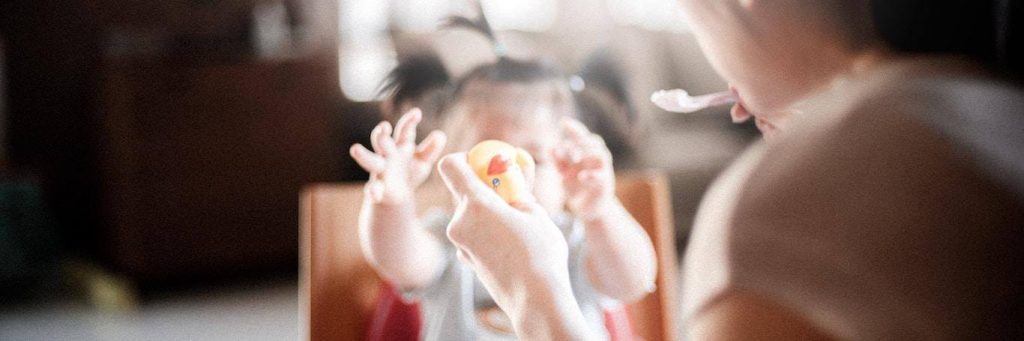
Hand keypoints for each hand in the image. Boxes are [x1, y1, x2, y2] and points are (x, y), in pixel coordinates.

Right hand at [350, 108, 446, 203]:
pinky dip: (373, 191)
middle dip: (381, 134)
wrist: (398, 196)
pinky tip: (375, 193)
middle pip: (381, 142)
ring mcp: (380, 171)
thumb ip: (431, 149)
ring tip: (355, 149)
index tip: (417, 113)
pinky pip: (372, 189)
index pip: (404, 130)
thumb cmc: (410, 172)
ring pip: (370, 161)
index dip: (409, 121)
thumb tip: (440, 135)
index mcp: (400, 146)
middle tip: (383, 127)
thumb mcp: (423, 161)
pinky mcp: (378, 189)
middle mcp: (387, 155)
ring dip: (364, 155)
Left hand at [438, 153, 590, 338]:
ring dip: (488, 209)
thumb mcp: (535, 212)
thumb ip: (519, 189)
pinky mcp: (466, 259)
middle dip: (484, 185)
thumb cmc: (540, 254)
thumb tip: (515, 170)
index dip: (465, 158)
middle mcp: (460, 222)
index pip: (450, 166)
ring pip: (469, 213)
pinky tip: (511, 241)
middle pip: (461, 190)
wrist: (535, 301)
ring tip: (518, 219)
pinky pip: (472, 233)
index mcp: (476, 204)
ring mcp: (460, 243)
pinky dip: (486, 229)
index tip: (485, 163)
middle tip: (510, 190)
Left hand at [553, 118, 616, 221]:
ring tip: (574, 158)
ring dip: (588, 153)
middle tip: (566, 147)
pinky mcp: (605, 185)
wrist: (588, 208)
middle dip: (580, 142)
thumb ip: (558, 161)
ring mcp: (603, 171)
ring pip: (602, 154)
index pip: (583, 136)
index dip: (575, 128)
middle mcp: (596, 159)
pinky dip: (591, 175)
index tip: (563, 122)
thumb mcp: (564, 173)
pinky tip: (581, 176)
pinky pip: (602, 176)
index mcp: (586, 153)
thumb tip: (550, 147)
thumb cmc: (576, 187)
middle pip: (594, 142)